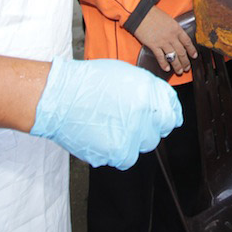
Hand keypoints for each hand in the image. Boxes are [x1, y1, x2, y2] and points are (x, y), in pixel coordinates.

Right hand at [30, 56, 181, 168]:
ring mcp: (133, 134)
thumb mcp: (125, 74)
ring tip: (111, 127)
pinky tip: (103, 138)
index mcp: (148, 93)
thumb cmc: (87, 82)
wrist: (59, 97)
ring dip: (132, 140)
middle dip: (147, 127)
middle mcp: (145, 114)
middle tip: (129, 122)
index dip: (167, 115)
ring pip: (143, 145)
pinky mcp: (118, 152)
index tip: (163, 119)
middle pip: (159, 130)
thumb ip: (147, 89)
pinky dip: (116, 151)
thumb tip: (159, 102)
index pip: (172, 111)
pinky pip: (126, 158)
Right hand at [133, 7, 196, 75]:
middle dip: (185, 61)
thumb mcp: (169, 19)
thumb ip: (174, 29)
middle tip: (187, 68)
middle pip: (181, 52)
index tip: (194, 55)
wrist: (141, 13)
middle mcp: (172, 36)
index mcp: (177, 29)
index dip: (192, 50)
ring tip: (179, 71)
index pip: (187, 42)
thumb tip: (176, 37)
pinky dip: (164, 64)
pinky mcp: (153, 45)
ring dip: (177, 65)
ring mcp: (163, 42)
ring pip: (173, 56)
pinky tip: (167, 69)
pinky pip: (161, 57)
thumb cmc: (154, 14)